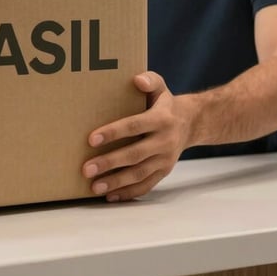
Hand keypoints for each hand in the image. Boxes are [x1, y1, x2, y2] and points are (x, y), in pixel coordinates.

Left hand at [82, 71, 192, 201]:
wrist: (190, 123)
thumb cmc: (164, 102)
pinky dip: (129, 193)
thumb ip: (149, 80)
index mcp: (161, 119)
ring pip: (139, 174)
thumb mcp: (160, 86)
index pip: (134, 126)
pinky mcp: (164, 172)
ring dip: (116, 182)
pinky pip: (147, 186)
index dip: (113, 132)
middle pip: (134, 154)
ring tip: (94, 186)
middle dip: (109, 163)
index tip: (91, 139)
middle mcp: (164, 141)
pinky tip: (110, 196)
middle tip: (86, 169)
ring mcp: (165, 159)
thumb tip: (137, 79)